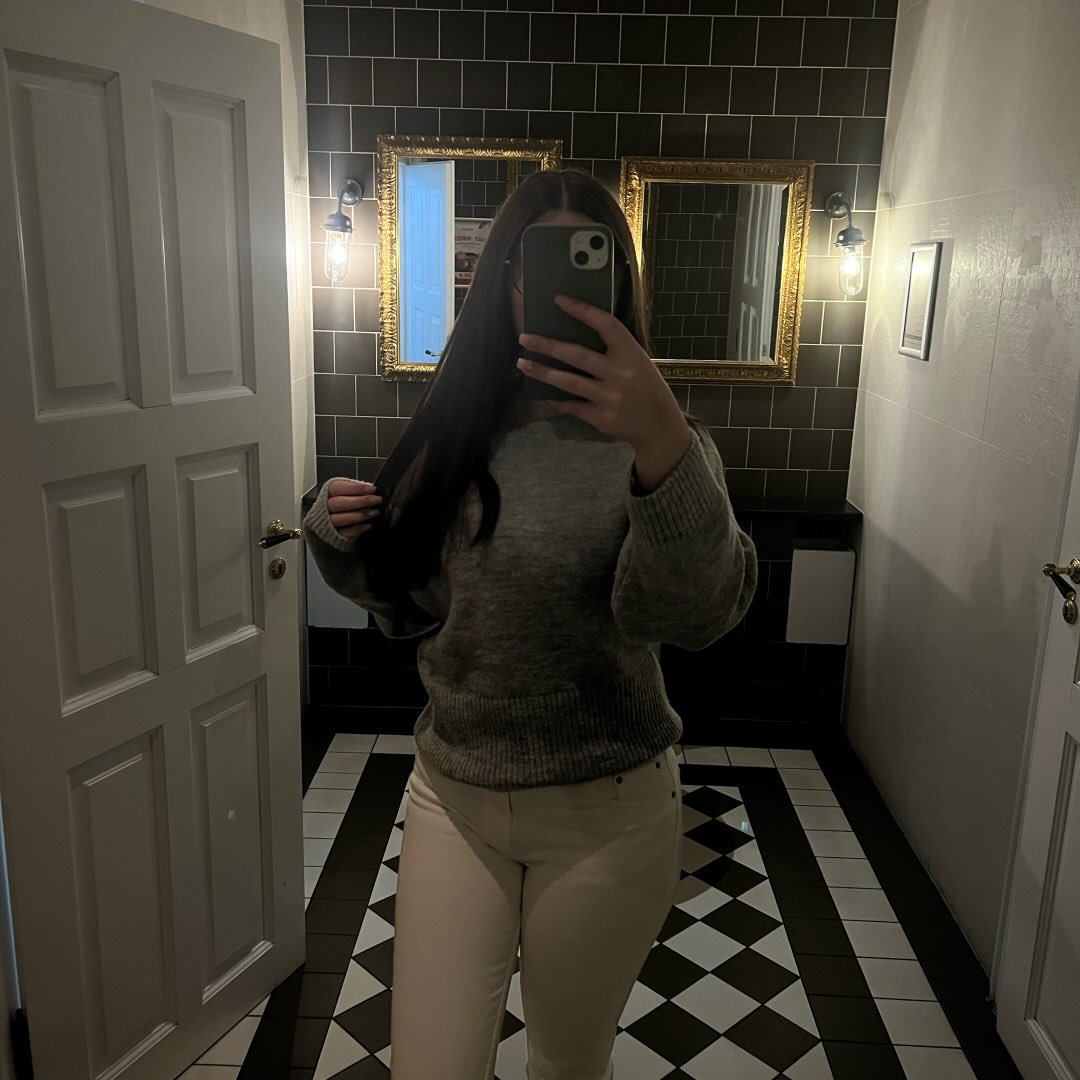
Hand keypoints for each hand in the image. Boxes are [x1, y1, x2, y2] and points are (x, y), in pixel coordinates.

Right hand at [326, 479, 381, 538]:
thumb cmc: (341, 507)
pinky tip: (368, 525)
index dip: (354, 487)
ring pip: (340, 518)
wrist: (329, 527)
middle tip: (376, 500)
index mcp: (326, 494)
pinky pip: (344, 533)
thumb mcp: (345, 494)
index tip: (372, 489)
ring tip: (374, 512)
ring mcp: (327, 523)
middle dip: (360, 500)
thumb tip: (372, 489)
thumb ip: (355, 491)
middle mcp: (324, 508)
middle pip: (338, 503)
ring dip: (360, 514)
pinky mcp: (333, 536)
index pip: (337, 488)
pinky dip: (357, 529)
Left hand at [516, 295, 690, 488]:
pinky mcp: (600, 417)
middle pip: (576, 355)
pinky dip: (555, 398)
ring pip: (568, 381)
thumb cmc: (647, 388)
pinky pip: (571, 405)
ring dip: (542, 371)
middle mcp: (619, 374)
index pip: (605, 325)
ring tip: (523, 363)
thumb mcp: (639, 362)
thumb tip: (578, 335)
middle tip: (525, 337)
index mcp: (631, 354)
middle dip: (547, 345)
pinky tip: (541, 391)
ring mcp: (609, 397)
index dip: (582, 310)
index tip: (560, 300)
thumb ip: (615, 351)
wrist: (660, 426)